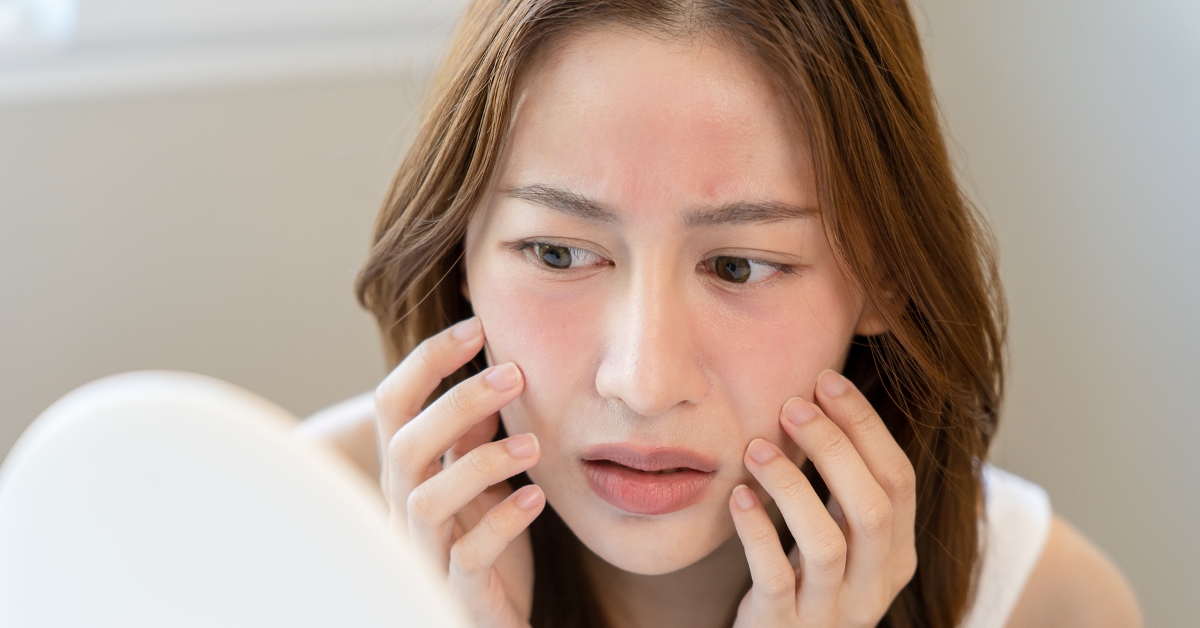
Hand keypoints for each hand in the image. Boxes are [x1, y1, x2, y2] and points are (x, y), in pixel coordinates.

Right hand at [375, 317, 544, 627]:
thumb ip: (475, 441)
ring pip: (426, 500)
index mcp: (411, 476)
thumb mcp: (483, 487)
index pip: (393, 404)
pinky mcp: (457, 594)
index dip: (426, 361)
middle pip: (404, 445)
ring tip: (534, 445)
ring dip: (481, 463)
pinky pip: (468, 557)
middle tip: (514, 375)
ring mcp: (426, 555)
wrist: (494, 625)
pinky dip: (503, 522)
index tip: (476, 327)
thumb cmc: (488, 552)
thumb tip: (491, 377)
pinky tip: (536, 499)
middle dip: (456, 402)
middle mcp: (406, 512)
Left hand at [729, 370, 917, 626]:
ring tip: (756, 447)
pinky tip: (737, 496)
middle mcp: (873, 586)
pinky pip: (775, 577)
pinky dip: (756, 532)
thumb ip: (841, 486)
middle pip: (872, 508)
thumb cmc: (803, 581)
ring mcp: (830, 613)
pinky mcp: (783, 627)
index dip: (866, 425)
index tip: (827, 380)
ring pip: (827, 543)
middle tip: (793, 405)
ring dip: (791, 485)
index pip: (899, 480)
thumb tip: (822, 393)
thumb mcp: (836, 535)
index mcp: (896, 555)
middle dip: (835, 447)